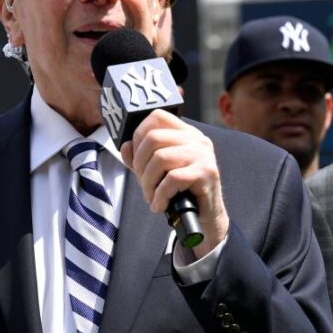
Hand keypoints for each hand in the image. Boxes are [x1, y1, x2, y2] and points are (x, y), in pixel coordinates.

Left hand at [119, 110, 228, 258]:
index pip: (157, 116)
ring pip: (160, 158)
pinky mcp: (207, 173)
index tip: (136, 157)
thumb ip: (139, 157)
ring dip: (148, 183)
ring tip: (151, 197)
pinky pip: (172, 179)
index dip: (139, 134)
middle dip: (139, 164)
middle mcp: (196, 139)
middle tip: (143, 184)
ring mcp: (203, 154)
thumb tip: (125, 146)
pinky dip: (160, 195)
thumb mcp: (157, 172)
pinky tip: (160, 205)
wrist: (207, 216)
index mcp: (186, 133)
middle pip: (153, 138)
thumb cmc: (181, 191)